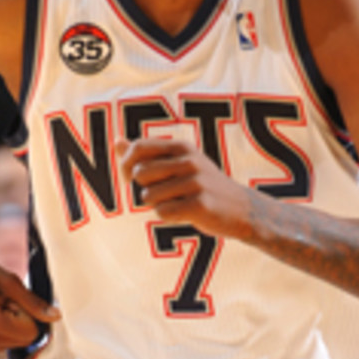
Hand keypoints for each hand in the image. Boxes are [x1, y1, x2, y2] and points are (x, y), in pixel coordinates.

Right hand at [0, 249, 59, 354]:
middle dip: (19, 323)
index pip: (31, 333)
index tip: (10, 300)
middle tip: (1, 303)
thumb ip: (33, 303)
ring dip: (8, 329)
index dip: (26, 314)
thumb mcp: (9, 282)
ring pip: (10, 346)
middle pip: (22, 342)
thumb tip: (56, 317)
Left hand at [116, 139, 252, 238]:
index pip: (138, 148)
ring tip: (179, 203)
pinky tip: (185, 214)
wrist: (242, 209)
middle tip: (164, 194)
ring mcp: (195, 182)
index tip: (131, 179)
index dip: (126, 165)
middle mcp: (189, 161)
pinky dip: (168, 217)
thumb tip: (117, 142)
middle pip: (140, 174)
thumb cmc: (204, 186)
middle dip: (145, 188)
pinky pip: (162, 213)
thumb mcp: (180, 163)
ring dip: (158, 205)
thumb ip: (147, 153)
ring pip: (149, 197)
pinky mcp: (199, 205)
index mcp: (182, 147)